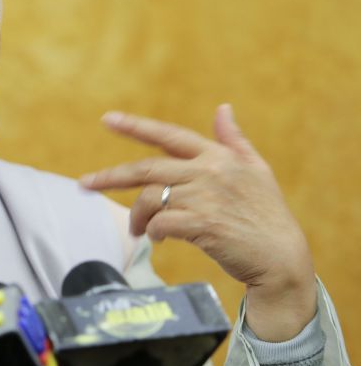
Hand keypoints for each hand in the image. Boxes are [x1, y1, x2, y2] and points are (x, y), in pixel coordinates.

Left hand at [79, 104, 315, 340]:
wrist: (281, 257)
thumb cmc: (267, 214)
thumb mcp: (256, 170)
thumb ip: (234, 139)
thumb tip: (223, 108)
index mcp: (217, 156)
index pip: (169, 135)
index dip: (136, 126)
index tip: (107, 119)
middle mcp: (209, 172)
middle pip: (146, 169)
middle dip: (109, 176)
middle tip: (85, 183)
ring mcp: (205, 198)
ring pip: (150, 199)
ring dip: (137, 216)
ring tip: (139, 229)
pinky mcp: (203, 225)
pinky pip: (160, 223)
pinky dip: (152, 231)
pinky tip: (156, 238)